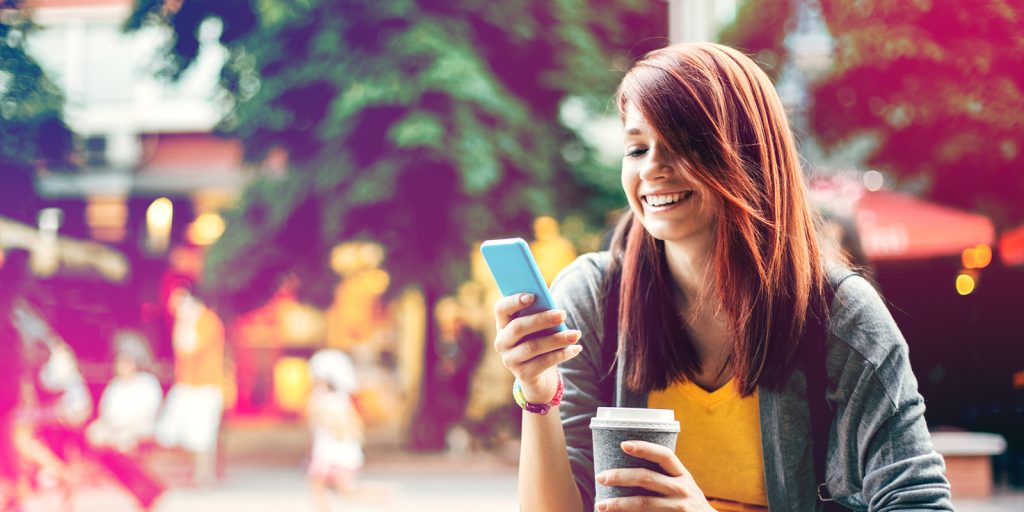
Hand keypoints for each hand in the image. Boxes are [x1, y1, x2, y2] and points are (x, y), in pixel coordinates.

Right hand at [492, 293, 582, 403]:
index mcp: (503, 325)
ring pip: (533, 347)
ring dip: (557, 339)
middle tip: (563, 314)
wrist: (538, 376)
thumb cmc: (538, 342)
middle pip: (518, 327)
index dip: (514, 301)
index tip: (533, 296)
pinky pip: (544, 362)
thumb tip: (555, 310)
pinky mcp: (523, 375)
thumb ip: (540, 316)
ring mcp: (510, 360)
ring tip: (576, 334)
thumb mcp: (537, 329)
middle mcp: (502, 342)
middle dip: (542, 319)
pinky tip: (575, 348)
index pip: (501, 309)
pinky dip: (562, 354)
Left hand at [595, 441, 714, 511]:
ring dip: (618, 504)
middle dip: (620, 476)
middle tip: (601, 477)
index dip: (644, 448)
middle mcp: (682, 489)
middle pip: (646, 478)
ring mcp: (678, 507)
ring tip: (600, 505)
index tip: (623, 444)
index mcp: (683, 476)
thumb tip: (628, 472)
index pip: (664, 455)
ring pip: (643, 503)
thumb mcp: (685, 487)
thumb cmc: (690, 505)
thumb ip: (666, 478)